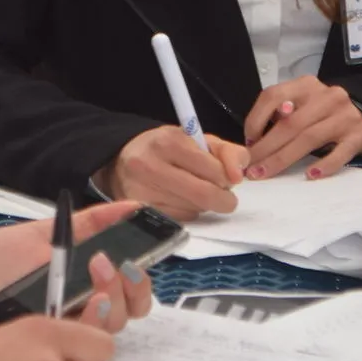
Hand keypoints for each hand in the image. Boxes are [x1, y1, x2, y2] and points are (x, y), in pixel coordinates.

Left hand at [0, 200, 159, 344]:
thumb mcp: (40, 234)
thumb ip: (86, 223)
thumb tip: (130, 206)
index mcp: (80, 288)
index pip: (126, 295)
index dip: (139, 282)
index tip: (136, 258)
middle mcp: (75, 317)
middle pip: (125, 316)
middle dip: (129, 289)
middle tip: (110, 263)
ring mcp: (60, 339)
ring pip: (108, 336)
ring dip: (111, 303)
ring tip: (95, 272)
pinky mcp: (42, 357)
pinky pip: (76, 354)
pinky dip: (86, 326)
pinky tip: (78, 304)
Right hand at [95, 126, 245, 221]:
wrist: (123, 159)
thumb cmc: (168, 149)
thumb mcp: (200, 140)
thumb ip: (228, 153)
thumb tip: (238, 177)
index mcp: (169, 141)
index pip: (215, 170)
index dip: (228, 178)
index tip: (226, 177)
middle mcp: (150, 165)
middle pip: (204, 195)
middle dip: (223, 199)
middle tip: (224, 196)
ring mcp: (141, 191)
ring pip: (194, 210)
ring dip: (204, 205)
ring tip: (194, 190)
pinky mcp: (139, 210)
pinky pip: (180, 219)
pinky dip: (188, 212)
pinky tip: (180, 200)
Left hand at [243, 76, 361, 180]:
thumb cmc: (329, 114)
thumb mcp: (306, 104)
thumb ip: (284, 112)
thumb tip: (255, 137)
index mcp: (307, 86)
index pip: (273, 95)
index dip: (256, 119)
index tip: (248, 141)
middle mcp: (326, 96)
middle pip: (289, 123)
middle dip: (265, 147)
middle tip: (250, 168)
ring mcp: (345, 115)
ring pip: (309, 137)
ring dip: (283, 159)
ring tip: (266, 173)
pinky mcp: (361, 134)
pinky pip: (340, 152)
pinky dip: (324, 164)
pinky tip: (310, 175)